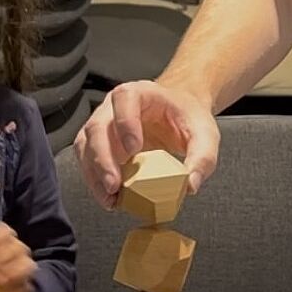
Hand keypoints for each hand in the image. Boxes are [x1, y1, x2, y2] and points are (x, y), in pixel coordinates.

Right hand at [74, 80, 218, 208]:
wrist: (178, 115)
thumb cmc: (187, 118)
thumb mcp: (205, 134)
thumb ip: (203, 157)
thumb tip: (190, 185)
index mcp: (140, 93)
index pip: (124, 99)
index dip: (125, 123)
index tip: (134, 149)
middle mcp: (113, 106)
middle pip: (97, 127)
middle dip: (102, 159)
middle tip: (114, 185)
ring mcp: (102, 124)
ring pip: (86, 146)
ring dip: (93, 174)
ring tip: (109, 198)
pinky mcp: (98, 144)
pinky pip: (87, 161)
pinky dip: (94, 181)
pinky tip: (109, 198)